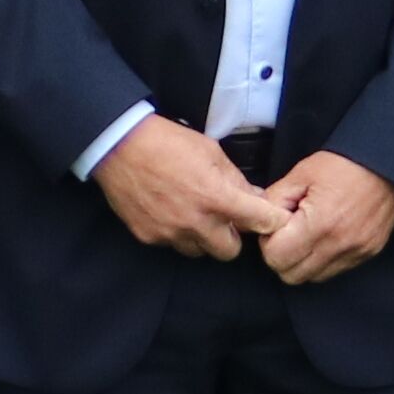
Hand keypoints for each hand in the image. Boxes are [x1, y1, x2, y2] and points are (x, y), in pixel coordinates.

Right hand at [95, 118, 288, 259]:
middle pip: (229, 252)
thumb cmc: (167, 142)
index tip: (274, 221)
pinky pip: (172, 244)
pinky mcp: (149, 237)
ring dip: (203, 238)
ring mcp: (170, 233)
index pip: (260, 222)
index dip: (272, 222)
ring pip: (199, 251)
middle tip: (226, 219)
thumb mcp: (210, 151)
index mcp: (216, 197)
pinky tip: (171, 213)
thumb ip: (235, 179)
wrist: (119, 145)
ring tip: (195, 215)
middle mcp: (195, 221)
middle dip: (232, 237)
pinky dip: (177, 233)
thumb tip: (256, 197)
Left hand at [258, 151, 393, 286]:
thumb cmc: (345, 164)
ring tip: (308, 233)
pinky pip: (334, 270)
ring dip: (302, 261)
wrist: (389, 162)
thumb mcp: (302, 173)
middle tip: (288, 232)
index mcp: (319, 223)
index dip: (268, 242)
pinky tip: (326, 236)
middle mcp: (339, 245)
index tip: (277, 225)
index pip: (276, 257)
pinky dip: (323, 260)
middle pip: (291, 275)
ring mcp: (355, 253)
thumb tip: (260, 219)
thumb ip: (275, 199)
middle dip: (282, 256)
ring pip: (312, 278)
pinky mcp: (367, 254)